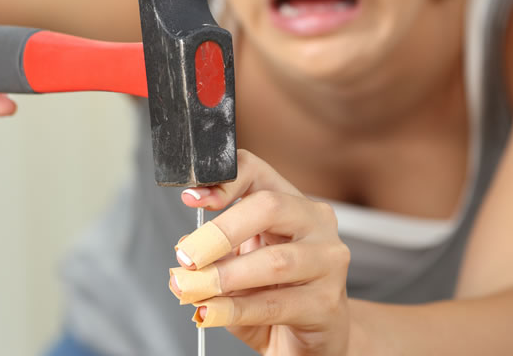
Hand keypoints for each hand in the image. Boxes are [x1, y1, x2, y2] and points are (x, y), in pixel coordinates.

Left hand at [170, 149, 351, 354]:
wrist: (309, 339)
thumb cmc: (275, 294)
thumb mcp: (239, 264)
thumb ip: (213, 254)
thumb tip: (183, 247)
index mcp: (291, 204)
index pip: (258, 172)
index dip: (224, 181)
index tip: (191, 199)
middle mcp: (316, 224)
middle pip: (270, 207)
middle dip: (221, 231)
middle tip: (188, 256)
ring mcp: (328, 262)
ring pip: (275, 260)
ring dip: (226, 275)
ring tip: (194, 288)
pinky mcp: (327, 303)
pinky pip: (275, 304)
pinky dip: (235, 309)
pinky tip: (211, 312)